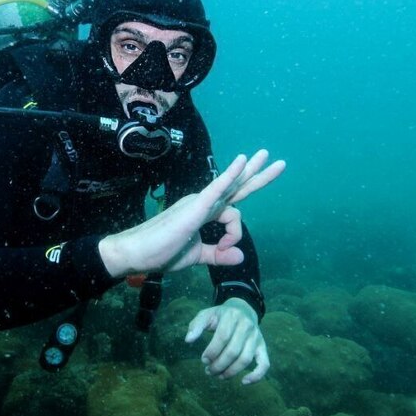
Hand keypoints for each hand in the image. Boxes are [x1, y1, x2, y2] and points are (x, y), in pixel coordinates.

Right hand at [99, 150, 284, 276]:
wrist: (136, 254)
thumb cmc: (160, 252)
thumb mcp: (197, 256)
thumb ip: (219, 255)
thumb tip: (240, 256)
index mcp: (204, 212)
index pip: (232, 206)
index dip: (237, 228)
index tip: (228, 250)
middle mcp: (204, 202)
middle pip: (237, 186)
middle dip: (258, 174)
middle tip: (278, 161)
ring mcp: (199, 203)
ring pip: (233, 192)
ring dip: (253, 176)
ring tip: (272, 159)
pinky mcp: (194, 208)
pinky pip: (217, 189)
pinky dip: (230, 176)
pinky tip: (242, 161)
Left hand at [186, 298, 268, 383]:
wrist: (243, 310)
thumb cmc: (221, 316)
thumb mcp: (206, 315)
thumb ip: (196, 325)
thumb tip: (188, 340)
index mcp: (231, 316)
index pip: (222, 337)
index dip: (212, 352)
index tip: (203, 360)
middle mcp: (247, 326)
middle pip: (233, 351)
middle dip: (218, 365)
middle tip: (208, 371)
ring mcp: (256, 337)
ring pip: (245, 359)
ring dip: (231, 372)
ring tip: (219, 376)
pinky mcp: (262, 347)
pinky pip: (264, 364)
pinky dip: (256, 376)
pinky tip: (244, 382)